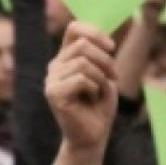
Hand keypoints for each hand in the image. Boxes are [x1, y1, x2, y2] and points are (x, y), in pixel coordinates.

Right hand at [45, 22, 117, 151]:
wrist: (93, 136)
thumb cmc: (100, 107)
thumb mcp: (105, 75)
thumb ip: (100, 55)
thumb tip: (104, 40)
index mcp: (66, 58)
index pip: (74, 29)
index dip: (95, 32)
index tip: (111, 47)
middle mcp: (55, 66)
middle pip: (82, 45)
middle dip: (105, 59)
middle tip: (114, 76)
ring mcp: (51, 80)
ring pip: (82, 62)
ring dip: (100, 77)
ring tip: (100, 91)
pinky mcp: (53, 94)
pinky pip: (80, 79)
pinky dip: (94, 88)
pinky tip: (92, 98)